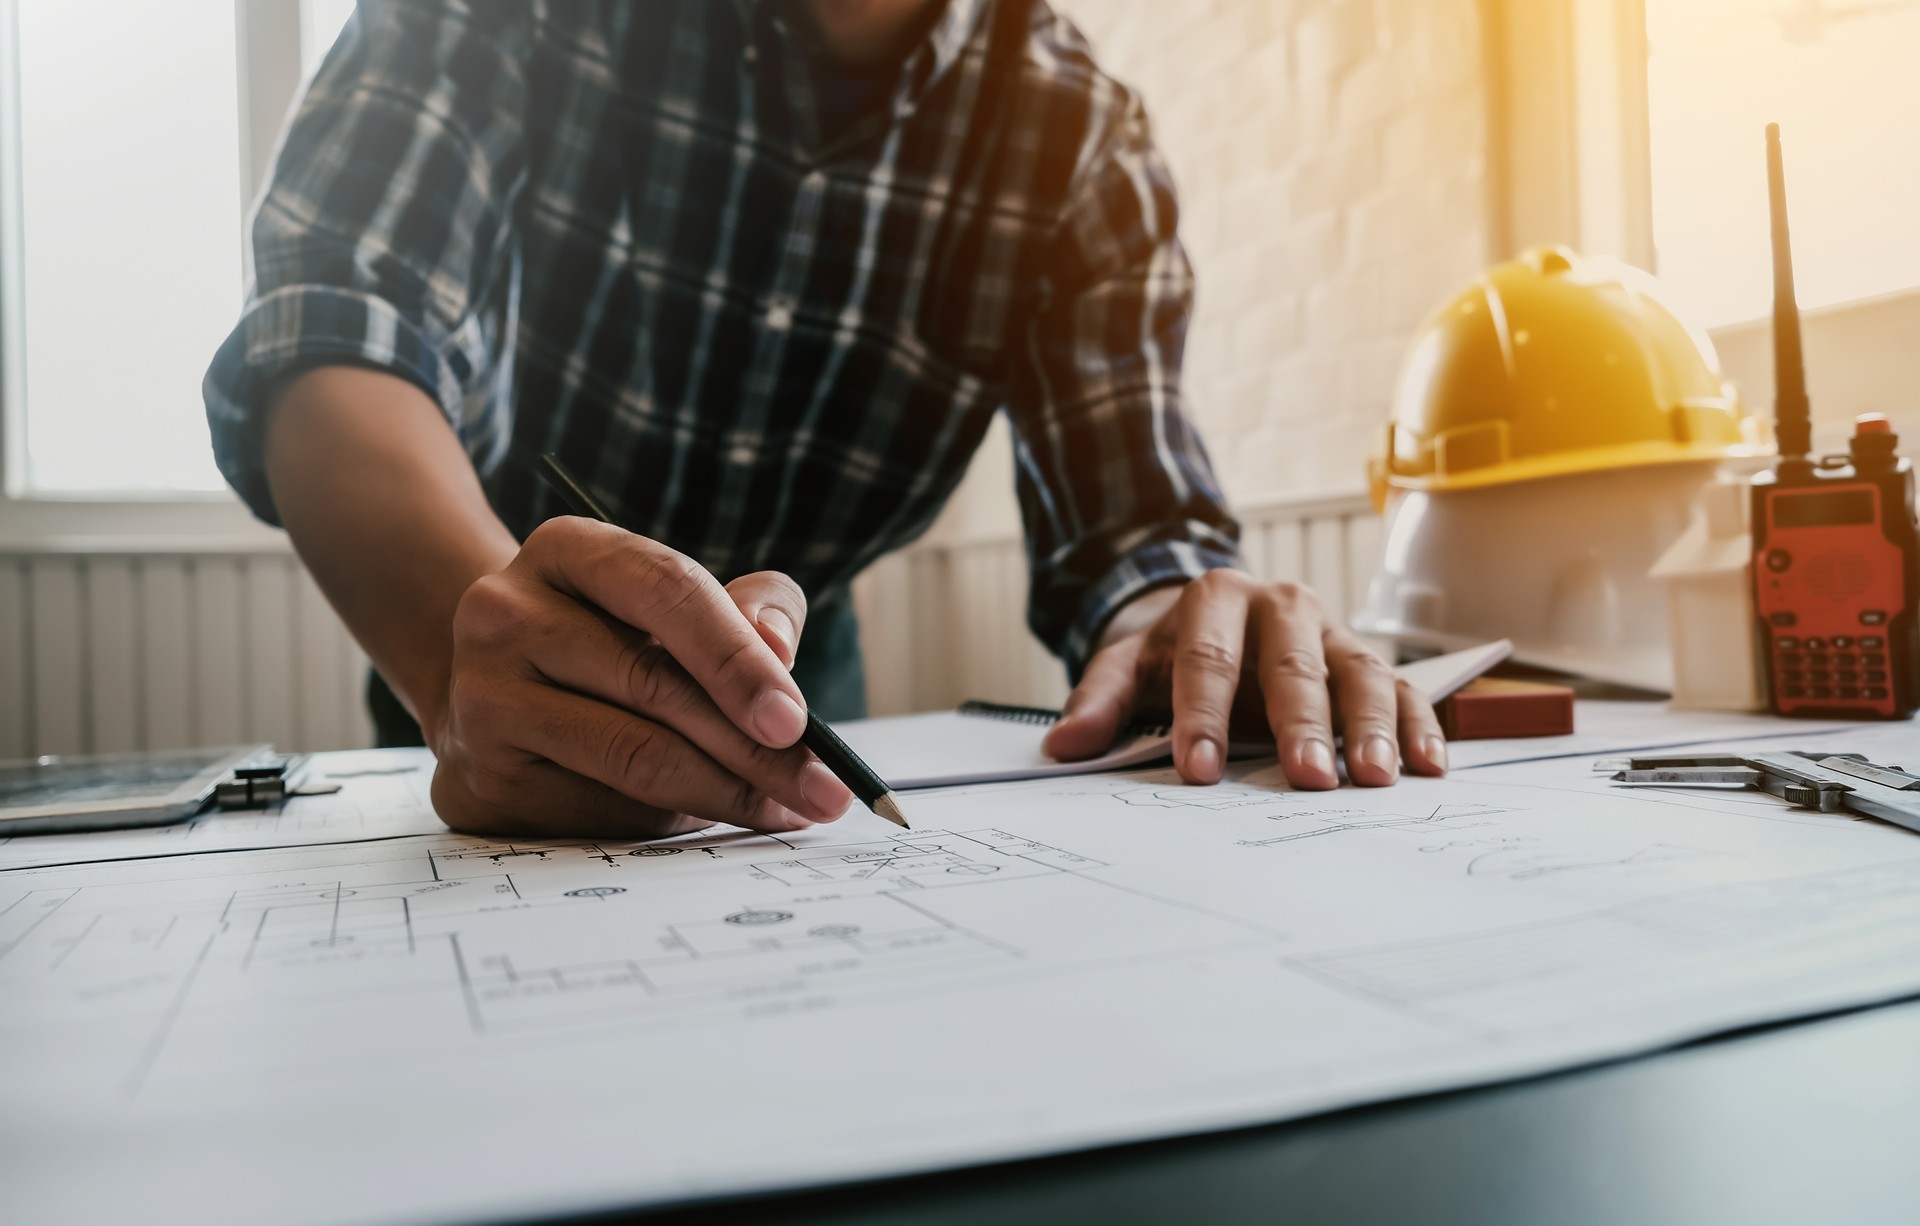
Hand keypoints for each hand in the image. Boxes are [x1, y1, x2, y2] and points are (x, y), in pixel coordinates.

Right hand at [426, 517, 853, 835]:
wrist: (498, 694)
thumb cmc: (617, 643)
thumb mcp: (684, 605)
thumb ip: (753, 611)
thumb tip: (778, 650)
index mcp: (566, 550)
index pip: (666, 590)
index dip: (737, 657)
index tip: (796, 719)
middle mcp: (505, 612)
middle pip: (653, 684)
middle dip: (756, 747)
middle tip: (822, 788)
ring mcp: (481, 695)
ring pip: (630, 754)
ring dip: (726, 792)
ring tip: (788, 810)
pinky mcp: (480, 774)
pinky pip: (598, 808)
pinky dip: (670, 821)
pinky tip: (713, 819)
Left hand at [1042, 571, 1446, 788]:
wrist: (1213, 614)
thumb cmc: (1171, 650)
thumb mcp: (1126, 665)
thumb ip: (1099, 702)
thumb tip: (1063, 746)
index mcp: (1215, 599)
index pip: (1208, 659)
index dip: (1204, 716)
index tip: (1199, 771)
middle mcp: (1281, 606)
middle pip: (1294, 665)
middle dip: (1303, 723)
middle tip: (1309, 776)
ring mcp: (1330, 633)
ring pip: (1359, 674)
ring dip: (1371, 728)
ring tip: (1376, 779)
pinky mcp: (1364, 660)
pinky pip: (1400, 688)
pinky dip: (1418, 725)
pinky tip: (1428, 767)